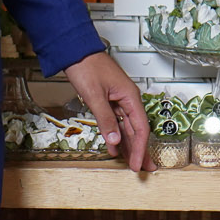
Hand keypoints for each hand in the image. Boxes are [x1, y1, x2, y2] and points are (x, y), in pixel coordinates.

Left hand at [62, 51, 148, 171]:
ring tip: (133, 162)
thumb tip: (115, 141)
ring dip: (130, 145)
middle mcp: (128, 99)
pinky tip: (116, 147)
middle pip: (137, 129)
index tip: (137, 164)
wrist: (75, 51)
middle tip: (143, 168)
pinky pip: (116, 122)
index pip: (140, 128)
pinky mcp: (109, 100)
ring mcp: (119, 100)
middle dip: (140, 150)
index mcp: (130, 97)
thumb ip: (105, 120)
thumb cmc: (87, 67)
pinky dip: (116, 135)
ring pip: (127, 127)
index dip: (140, 148)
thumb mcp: (95, 95)